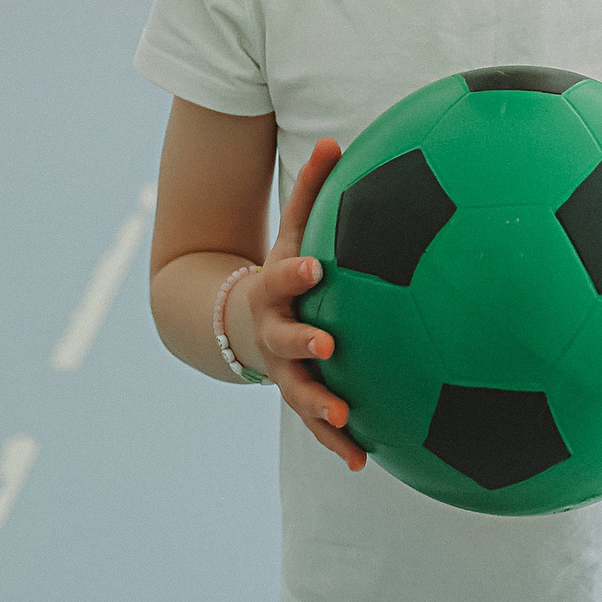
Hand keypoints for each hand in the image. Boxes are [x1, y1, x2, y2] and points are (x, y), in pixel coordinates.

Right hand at [235, 137, 365, 468]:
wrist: (238, 323)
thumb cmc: (287, 268)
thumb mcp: (293, 230)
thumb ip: (312, 190)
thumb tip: (335, 140)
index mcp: (276, 290)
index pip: (284, 277)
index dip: (296, 275)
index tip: (316, 268)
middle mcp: (274, 333)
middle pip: (284, 341)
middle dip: (302, 343)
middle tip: (327, 346)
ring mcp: (284, 369)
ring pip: (298, 392)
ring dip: (319, 407)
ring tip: (343, 418)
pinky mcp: (300, 396)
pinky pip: (318, 423)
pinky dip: (337, 441)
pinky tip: (363, 461)